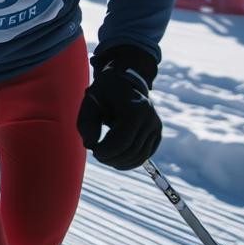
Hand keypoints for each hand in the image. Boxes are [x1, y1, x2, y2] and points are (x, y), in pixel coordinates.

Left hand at [76, 46, 161, 169]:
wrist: (125, 82)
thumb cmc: (104, 92)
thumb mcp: (90, 102)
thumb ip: (86, 123)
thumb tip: (90, 145)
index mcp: (135, 109)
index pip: (122, 141)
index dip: (106, 151)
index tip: (93, 151)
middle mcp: (150, 119)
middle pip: (131, 151)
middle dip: (111, 158)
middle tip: (97, 155)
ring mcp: (156, 127)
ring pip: (140, 156)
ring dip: (120, 162)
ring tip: (105, 158)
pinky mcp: (157, 134)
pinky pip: (145, 155)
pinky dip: (130, 161)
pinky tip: (116, 159)